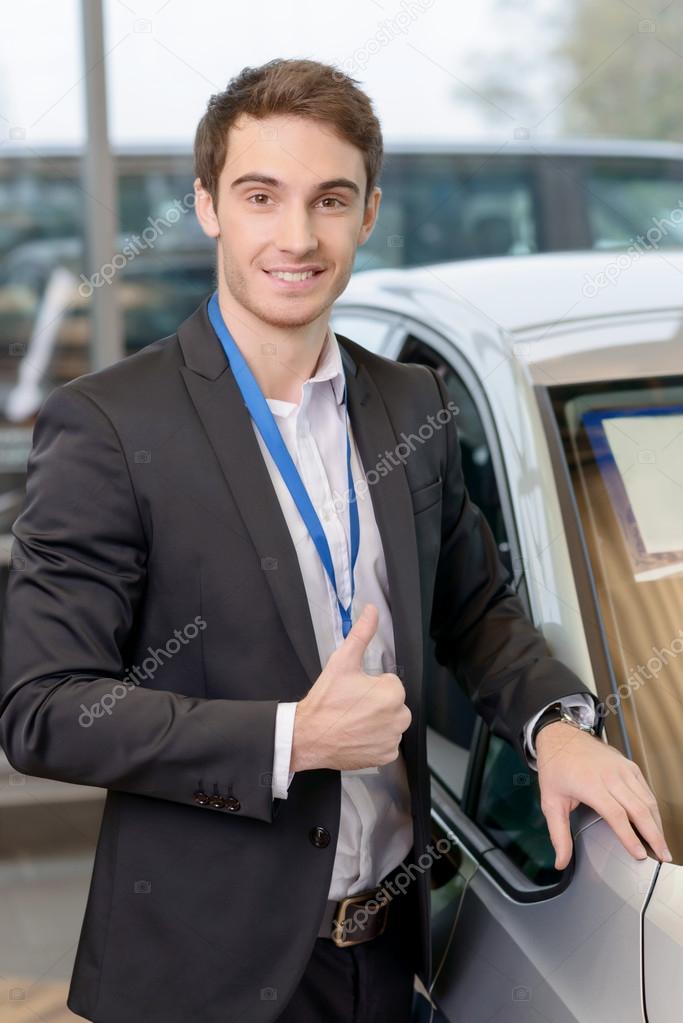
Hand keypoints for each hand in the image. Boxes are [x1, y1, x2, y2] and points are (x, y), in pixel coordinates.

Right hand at [290, 603, 411, 772]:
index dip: (371, 685)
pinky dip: (375, 740)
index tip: (354, 691)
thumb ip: (361, 634)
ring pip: (390, 723)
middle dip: (376, 703)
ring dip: (376, 721)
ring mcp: (392, 739)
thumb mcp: (342, 662)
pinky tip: (357, 735)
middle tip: (352, 706)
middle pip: (392, 703)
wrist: (308, 736)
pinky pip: (387, 743)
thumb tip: (372, 611)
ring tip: (353, 721)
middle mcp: (398, 717)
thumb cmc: (325, 701)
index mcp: (392, 693)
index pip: (389, 683)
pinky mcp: (386, 756)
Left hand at [535, 721, 671, 868]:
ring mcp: (622, 769)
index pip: (616, 815)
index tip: (639, 854)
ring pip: (647, 799)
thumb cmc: (556, 767)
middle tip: (662, 855)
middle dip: (653, 835)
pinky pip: (645, 789)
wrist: (560, 736)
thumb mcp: (550, 801)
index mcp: (591, 785)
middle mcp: (610, 776)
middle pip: (639, 809)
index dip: (630, 836)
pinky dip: (653, 807)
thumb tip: (561, 862)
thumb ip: (558, 834)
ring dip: (657, 823)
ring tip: (662, 844)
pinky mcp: (628, 765)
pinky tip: (654, 822)